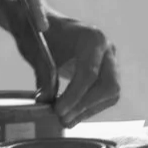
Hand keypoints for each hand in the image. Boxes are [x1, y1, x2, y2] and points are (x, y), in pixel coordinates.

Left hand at [38, 7, 120, 125]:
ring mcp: (110, 61)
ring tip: (66, 120)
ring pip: (111, 93)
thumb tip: (46, 100)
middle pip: (108, 85)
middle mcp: (107, 49)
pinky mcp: (108, 72)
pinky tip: (73, 114)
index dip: (75, 95)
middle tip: (63, 119)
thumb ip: (43, 74)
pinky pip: (106, 95)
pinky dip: (91, 107)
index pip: (89, 72)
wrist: (46, 26)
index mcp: (92, 38)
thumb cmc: (40, 34)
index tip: (58, 111)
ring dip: (89, 110)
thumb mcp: (36, 51)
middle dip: (85, 105)